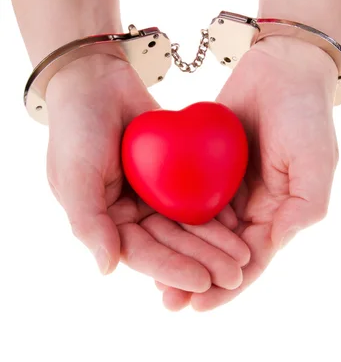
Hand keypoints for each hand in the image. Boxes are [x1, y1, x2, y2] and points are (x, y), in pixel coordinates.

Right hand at [45, 52, 249, 291]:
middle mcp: (132, 213)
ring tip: (245, 257)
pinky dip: (216, 210)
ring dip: (215, 242)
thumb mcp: (74, 175)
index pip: (143, 253)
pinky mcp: (172, 172)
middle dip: (202, 261)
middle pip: (172, 244)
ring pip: (188, 224)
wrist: (96, 79)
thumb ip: (88, 222)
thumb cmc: (76, 128)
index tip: (203, 282)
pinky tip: (240, 224)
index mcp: (107, 222)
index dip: (172, 269)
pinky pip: (196, 194)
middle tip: (235, 276)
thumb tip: (107, 268)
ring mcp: (153, 193)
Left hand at [156, 37, 338, 309]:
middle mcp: (251, 207)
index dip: (228, 287)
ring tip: (152, 281)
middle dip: (196, 279)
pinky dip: (170, 218)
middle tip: (167, 302)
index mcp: (278, 215)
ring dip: (179, 255)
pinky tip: (148, 232)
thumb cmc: (306, 116)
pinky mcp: (206, 165)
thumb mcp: (316, 164)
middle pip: (219, 253)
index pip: (251, 260)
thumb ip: (301, 209)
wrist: (281, 67)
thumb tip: (271, 248)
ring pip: (199, 232)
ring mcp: (226, 187)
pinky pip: (185, 197)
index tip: (199, 307)